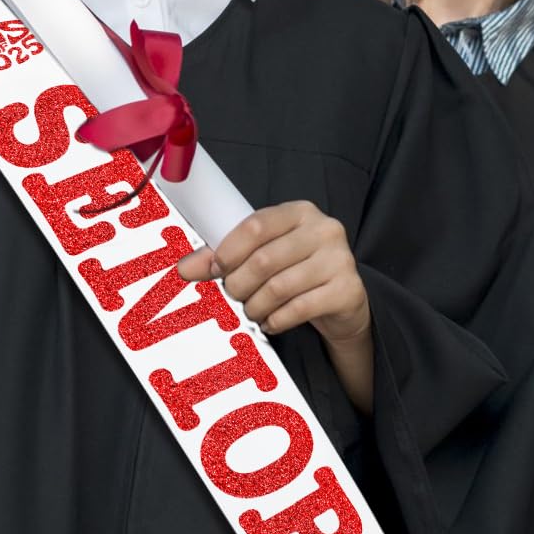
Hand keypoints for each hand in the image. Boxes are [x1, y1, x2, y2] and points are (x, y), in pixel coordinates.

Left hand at [178, 201, 372, 408]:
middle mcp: (324, 229)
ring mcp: (340, 259)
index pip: (256, 226)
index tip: (215, 270)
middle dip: (239, 284)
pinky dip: (277, 320)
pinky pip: (299, 308)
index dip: (229, 250)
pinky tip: (270, 321)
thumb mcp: (264, 254)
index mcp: (299, 211)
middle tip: (233, 296)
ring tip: (251, 311)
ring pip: (280, 287)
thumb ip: (226, 257)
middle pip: (265, 259)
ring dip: (256, 306)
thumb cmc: (297, 270)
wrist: (343, 300)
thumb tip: (185, 268)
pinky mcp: (348, 290)